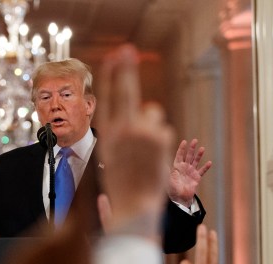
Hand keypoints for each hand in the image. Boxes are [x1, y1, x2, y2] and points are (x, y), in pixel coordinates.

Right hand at [95, 44, 173, 238]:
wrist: (134, 203)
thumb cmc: (123, 183)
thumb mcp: (113, 154)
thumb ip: (123, 131)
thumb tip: (143, 110)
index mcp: (108, 133)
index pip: (109, 97)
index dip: (112, 75)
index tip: (115, 57)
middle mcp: (122, 128)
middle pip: (126, 91)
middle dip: (126, 69)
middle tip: (127, 51)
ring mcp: (141, 131)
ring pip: (152, 113)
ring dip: (152, 126)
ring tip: (147, 151)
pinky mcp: (160, 137)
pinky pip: (164, 129)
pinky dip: (162, 141)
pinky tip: (155, 158)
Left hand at [168, 139, 211, 207]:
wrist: (179, 198)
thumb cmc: (172, 189)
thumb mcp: (167, 180)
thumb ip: (166, 172)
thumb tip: (161, 164)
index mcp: (177, 167)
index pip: (179, 155)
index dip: (182, 149)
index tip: (184, 141)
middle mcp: (184, 167)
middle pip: (188, 156)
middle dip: (191, 148)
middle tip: (195, 140)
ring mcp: (191, 172)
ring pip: (196, 161)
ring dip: (199, 155)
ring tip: (202, 148)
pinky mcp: (196, 178)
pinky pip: (202, 171)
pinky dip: (205, 167)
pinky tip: (209, 163)